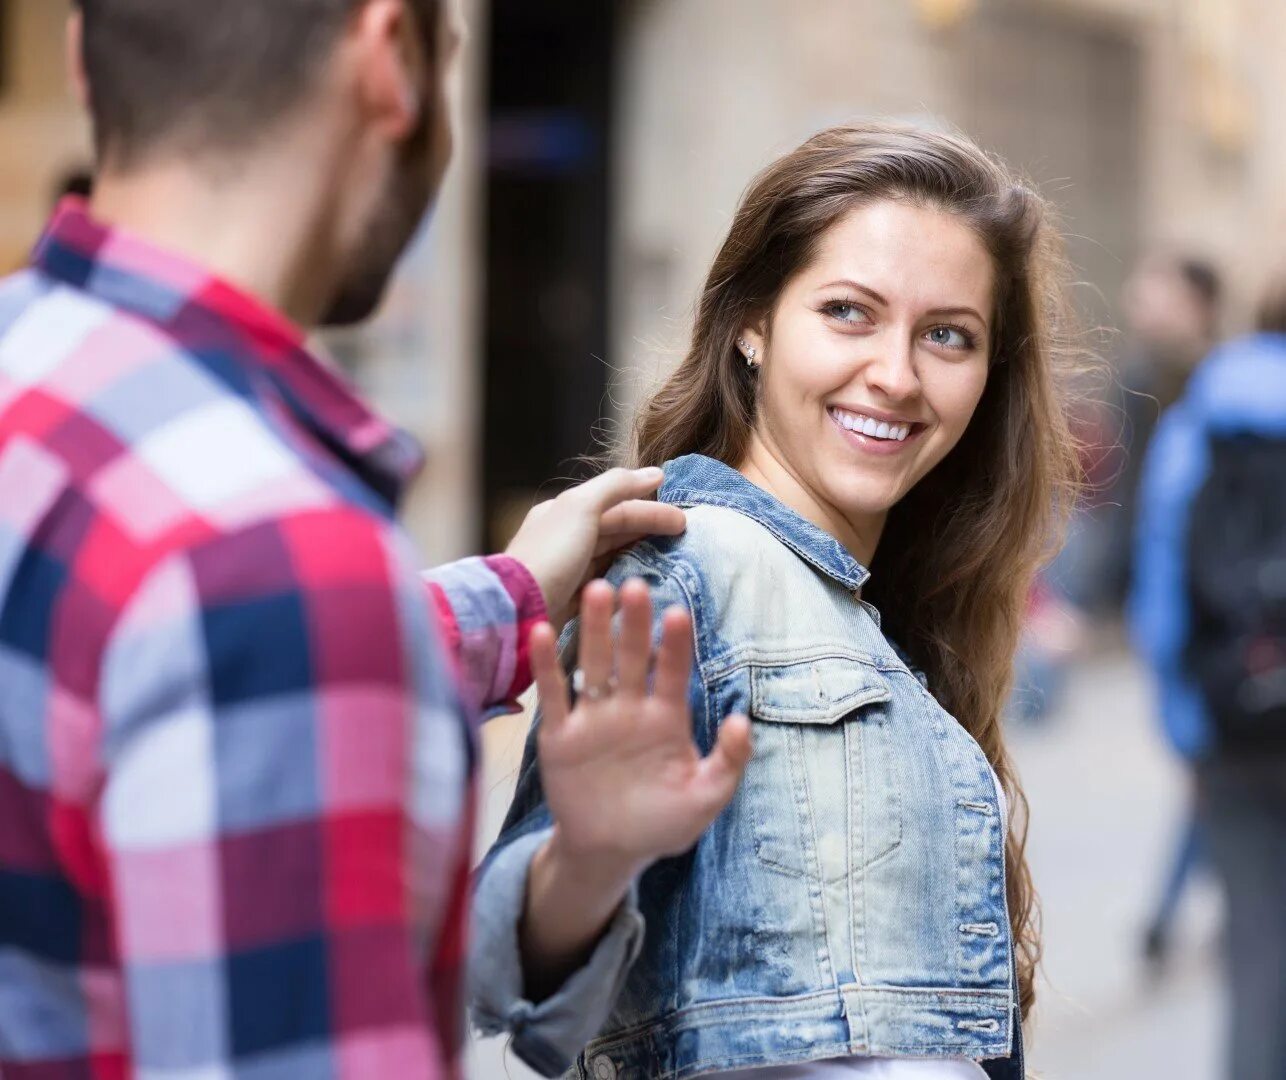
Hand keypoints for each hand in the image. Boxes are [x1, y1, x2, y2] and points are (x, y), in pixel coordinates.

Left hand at [505, 468, 685, 630]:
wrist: (517, 608)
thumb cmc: (550, 554)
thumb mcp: (582, 508)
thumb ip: (617, 486)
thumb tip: (656, 474)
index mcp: (565, 512)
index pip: (618, 507)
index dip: (652, 511)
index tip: (684, 522)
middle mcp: (565, 539)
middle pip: (616, 531)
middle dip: (649, 532)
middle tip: (685, 541)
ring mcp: (567, 571)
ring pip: (612, 558)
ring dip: (641, 558)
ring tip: (672, 565)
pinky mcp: (569, 600)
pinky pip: (603, 586)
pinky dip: (624, 583)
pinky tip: (644, 588)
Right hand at [531, 579, 751, 880]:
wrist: (609, 853)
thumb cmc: (661, 824)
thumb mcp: (704, 798)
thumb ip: (728, 762)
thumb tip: (742, 721)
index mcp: (666, 717)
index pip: (674, 672)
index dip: (675, 645)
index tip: (677, 613)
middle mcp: (630, 708)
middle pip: (632, 657)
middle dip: (634, 623)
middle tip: (636, 585)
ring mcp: (594, 718)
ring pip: (594, 665)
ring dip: (594, 630)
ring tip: (596, 592)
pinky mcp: (560, 736)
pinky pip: (554, 695)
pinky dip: (547, 665)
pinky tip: (542, 631)